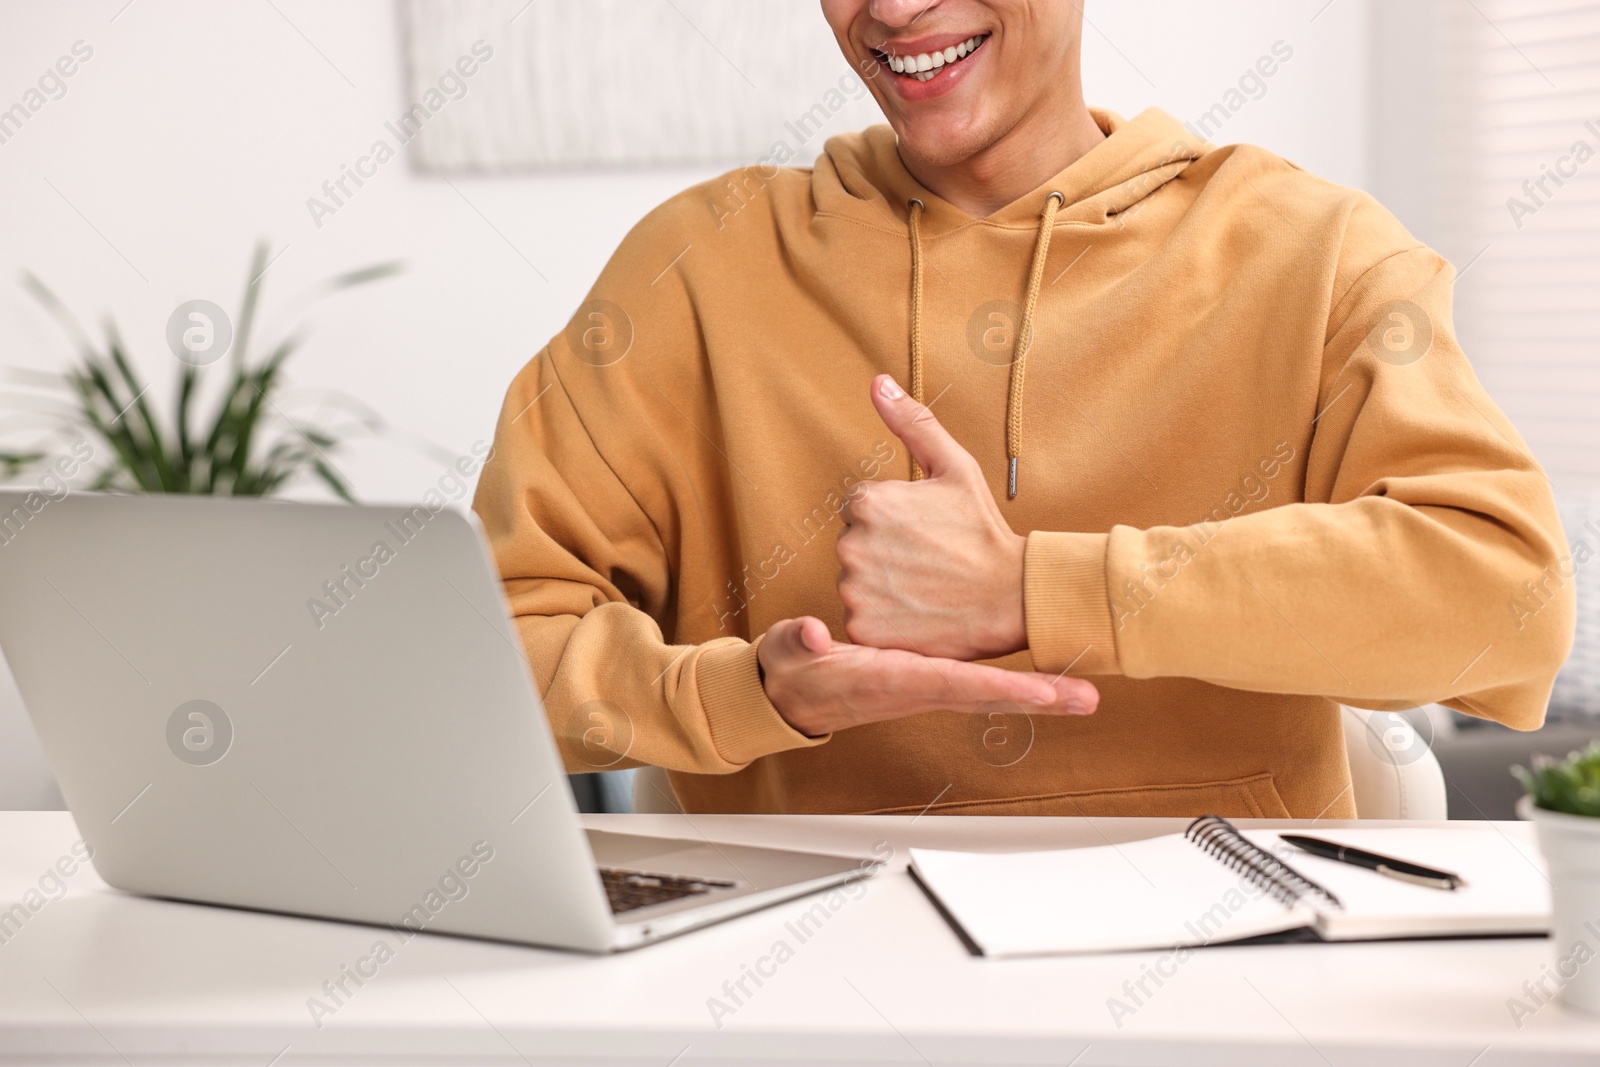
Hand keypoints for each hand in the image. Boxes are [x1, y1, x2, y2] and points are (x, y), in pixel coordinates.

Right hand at [758, 616, 1095, 736]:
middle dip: (1039, 699)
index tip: (1041, 691)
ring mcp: (928, 685)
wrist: (791, 694)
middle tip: (1089, 698)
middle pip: (988, 696)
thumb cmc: (792, 671)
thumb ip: (797, 642)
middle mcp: (918, 686)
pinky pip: (979, 684)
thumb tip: (813, 633)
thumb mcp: (789, 652)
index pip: (952, 683)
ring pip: (991, 692)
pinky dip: (1016, 684)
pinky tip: (1046, 680)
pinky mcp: (930, 678)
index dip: (998, 686)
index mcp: (890, 679)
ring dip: (1038, 694)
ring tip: (1085, 692)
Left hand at [836, 374, 1026, 660]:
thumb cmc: (983, 531)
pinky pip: (860, 618)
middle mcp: (853, 543)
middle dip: (883, 550)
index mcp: (870, 501)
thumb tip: (877, 382)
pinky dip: (883, 618)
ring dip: (881, 584)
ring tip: (924, 586)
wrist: (1011, 596)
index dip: (895, 519)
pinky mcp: (862, 627)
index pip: (860, 507)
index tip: (925, 532)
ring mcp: (855, 588)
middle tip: (928, 560)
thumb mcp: (955, 467)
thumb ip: (912, 423)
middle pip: (854, 543)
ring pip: (855, 581)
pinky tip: (916, 612)